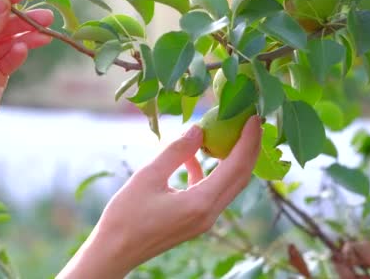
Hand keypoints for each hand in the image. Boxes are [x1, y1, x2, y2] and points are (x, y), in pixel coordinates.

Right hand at [58, 116, 262, 277]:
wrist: (115, 251)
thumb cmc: (126, 216)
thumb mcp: (148, 176)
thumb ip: (176, 152)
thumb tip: (199, 130)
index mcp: (201, 203)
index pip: (236, 166)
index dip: (248, 140)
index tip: (254, 117)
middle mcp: (209, 214)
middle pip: (241, 176)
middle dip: (249, 147)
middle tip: (251, 120)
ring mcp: (204, 220)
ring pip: (229, 184)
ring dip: (232, 158)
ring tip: (228, 131)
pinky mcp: (196, 220)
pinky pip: (211, 191)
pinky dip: (208, 172)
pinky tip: (191, 156)